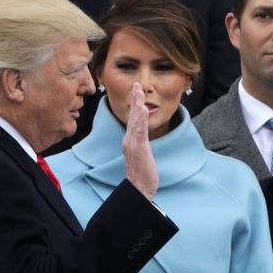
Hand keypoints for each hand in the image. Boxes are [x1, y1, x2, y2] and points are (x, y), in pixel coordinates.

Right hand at [123, 82, 157, 199]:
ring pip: (135, 120)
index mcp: (131, 140)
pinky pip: (140, 132)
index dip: (134, 104)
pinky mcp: (139, 149)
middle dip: (134, 99)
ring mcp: (133, 143)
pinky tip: (142, 109)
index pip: (133, 119)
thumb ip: (140, 144)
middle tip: (136, 84)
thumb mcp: (141, 155)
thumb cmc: (141, 174)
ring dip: (137, 104)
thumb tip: (141, 138)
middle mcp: (130, 139)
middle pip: (132, 116)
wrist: (138, 188)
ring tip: (139, 91)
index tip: (136, 91)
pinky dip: (141, 119)